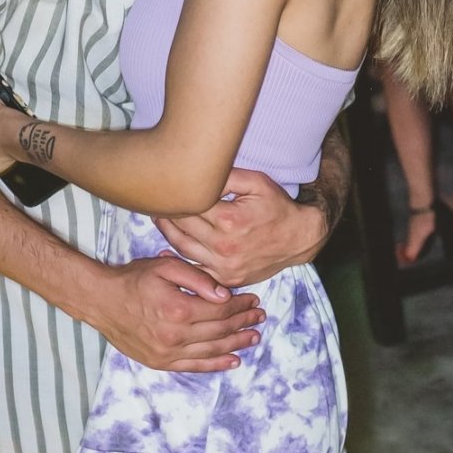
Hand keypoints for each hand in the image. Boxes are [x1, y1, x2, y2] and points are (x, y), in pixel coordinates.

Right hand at [92, 255, 265, 371]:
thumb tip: (224, 295)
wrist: (102, 302)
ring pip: (212, 350)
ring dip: (236, 344)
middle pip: (220, 330)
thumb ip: (197, 278)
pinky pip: (195, 366)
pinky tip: (233, 360)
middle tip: (259, 316)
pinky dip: (216, 364)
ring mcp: (168, 352)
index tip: (253, 299)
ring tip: (254, 337)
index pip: (221, 310)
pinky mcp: (161, 362)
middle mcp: (175, 335)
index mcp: (179, 309)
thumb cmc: (133, 279)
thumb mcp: (165, 266)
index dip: (240, 305)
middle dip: (243, 322)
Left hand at [155, 167, 327, 287]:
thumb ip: (225, 177)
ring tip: (158, 218)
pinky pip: (195, 270)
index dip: (174, 195)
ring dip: (166, 233)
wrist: (299, 238)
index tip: (162, 187)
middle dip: (165, 212)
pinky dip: (178, 260)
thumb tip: (196, 174)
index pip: (189, 205)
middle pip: (181, 227)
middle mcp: (224, 246)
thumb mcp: (256, 182)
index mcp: (229, 219)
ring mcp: (224, 266)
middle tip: (153, 201)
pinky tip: (166, 250)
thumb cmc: (277, 207)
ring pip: (181, 248)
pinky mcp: (226, 278)